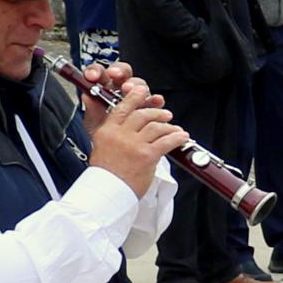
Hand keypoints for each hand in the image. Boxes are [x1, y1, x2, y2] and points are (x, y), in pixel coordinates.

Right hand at [85, 79, 183, 193]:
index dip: (135, 97)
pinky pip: (166, 141)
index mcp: (106, 130)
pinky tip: (182, 137)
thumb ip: (112, 131)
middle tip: (166, 115)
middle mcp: (120, 135)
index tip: (144, 91)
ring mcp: (134, 144)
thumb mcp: (100, 146)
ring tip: (176, 129)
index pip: (122, 107)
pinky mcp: (147, 155)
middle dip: (156, 112)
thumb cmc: (106, 173)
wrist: (107, 191)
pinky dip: (177, 138)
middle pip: (142, 115)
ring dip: (169, 126)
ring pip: (156, 127)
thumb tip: (126, 122)